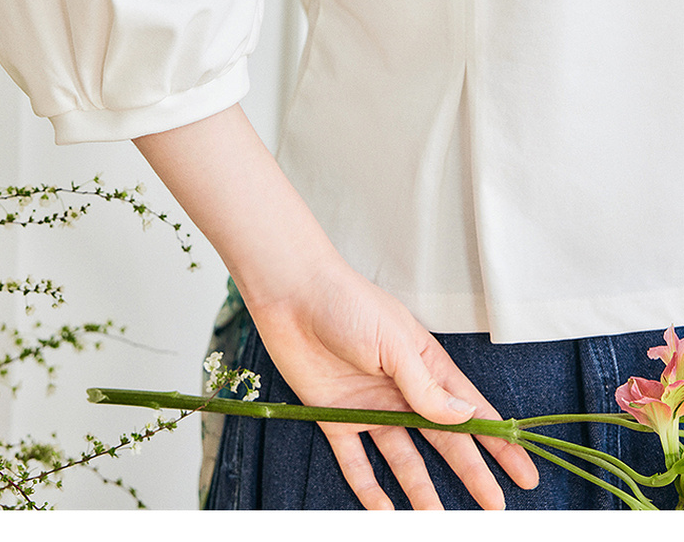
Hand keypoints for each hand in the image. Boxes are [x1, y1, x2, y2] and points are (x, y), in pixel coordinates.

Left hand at [133, 106, 537, 509]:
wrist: (292, 296)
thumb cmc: (346, 303)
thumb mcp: (395, 343)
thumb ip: (427, 387)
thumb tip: (465, 419)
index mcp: (424, 365)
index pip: (470, 410)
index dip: (498, 441)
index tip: (524, 471)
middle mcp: (402, 390)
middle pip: (444, 440)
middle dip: (471, 472)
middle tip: (495, 506)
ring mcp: (370, 406)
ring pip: (404, 458)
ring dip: (422, 489)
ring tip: (440, 521)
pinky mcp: (336, 417)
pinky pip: (357, 462)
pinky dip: (370, 489)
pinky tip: (385, 512)